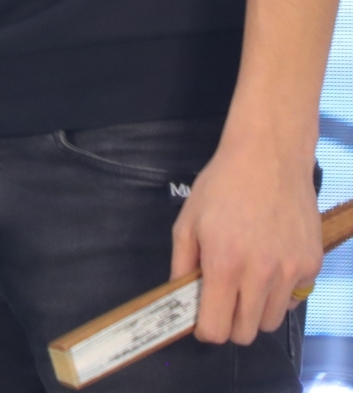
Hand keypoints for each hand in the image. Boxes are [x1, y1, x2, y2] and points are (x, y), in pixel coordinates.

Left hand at [172, 134, 320, 343]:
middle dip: (230, 325)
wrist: (269, 159)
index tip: (202, 320)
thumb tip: (179, 299)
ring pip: (272, 321)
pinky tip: (269, 268)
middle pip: (246, 333)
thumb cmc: (221, 188)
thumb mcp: (187, 222)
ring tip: (245, 284)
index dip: (205, 331)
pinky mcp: (312, 265)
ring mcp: (291, 271)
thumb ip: (182, 265)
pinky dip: (279, 295)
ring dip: (255, 312)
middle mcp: (260, 274)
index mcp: (223, 265)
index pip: (216, 328)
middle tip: (222, 303)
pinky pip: (294, 299)